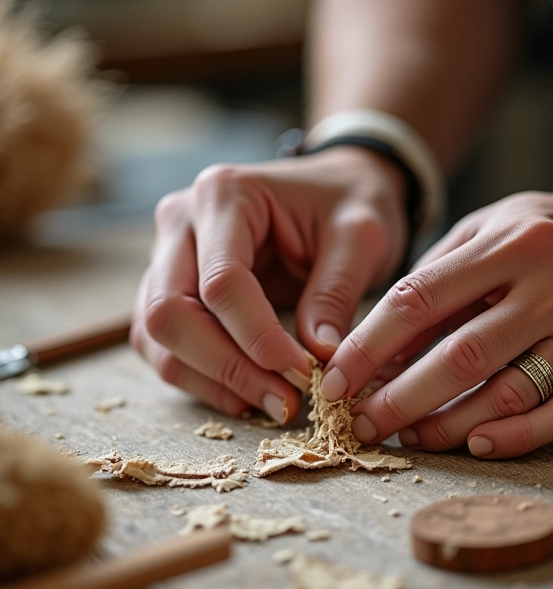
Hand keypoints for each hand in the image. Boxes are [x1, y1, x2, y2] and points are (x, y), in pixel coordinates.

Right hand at [131, 146, 406, 421]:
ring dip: (211, 380)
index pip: (221, 282)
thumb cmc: (350, 202)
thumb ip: (335, 293)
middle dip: (226, 367)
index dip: (257, 338)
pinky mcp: (171, 286)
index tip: (302, 373)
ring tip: (273, 402)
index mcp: (225, 194)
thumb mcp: (360, 237)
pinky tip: (247, 395)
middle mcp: (181, 221)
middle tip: (285, 401)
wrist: (338, 186)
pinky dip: (200, 377)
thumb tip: (316, 359)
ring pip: (157, 335)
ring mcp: (167, 254)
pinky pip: (164, 344)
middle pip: (169, 312)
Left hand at [320, 182, 552, 457]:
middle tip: (360, 423)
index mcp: (514, 243)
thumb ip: (440, 271)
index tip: (335, 377)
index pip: (421, 297)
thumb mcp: (497, 225)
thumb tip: (382, 340)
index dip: (369, 343)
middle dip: (398, 398)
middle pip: (459, 357)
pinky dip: (512, 438)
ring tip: (405, 435)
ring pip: (503, 395)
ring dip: (445, 425)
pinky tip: (473, 445)